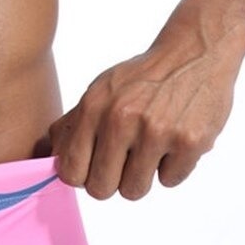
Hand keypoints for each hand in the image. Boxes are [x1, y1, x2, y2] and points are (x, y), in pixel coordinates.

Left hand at [48, 40, 242, 199]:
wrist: (195, 53)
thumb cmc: (141, 79)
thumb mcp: (99, 91)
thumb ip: (72, 126)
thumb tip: (48, 159)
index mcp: (94, 108)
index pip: (71, 171)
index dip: (81, 177)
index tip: (92, 170)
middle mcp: (121, 119)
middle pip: (101, 189)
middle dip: (110, 182)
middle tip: (122, 165)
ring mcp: (157, 131)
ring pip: (134, 191)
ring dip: (140, 177)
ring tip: (148, 152)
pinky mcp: (190, 142)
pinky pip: (170, 181)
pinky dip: (172, 168)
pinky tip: (173, 142)